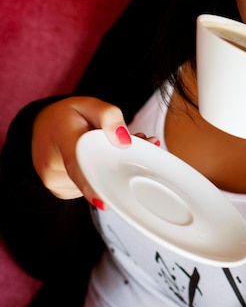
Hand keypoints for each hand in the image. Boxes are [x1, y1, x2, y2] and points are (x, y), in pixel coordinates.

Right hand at [32, 97, 158, 205]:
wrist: (40, 128)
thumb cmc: (66, 116)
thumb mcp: (87, 104)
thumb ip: (108, 116)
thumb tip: (125, 141)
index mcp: (61, 138)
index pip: (75, 165)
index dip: (90, 185)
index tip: (103, 202)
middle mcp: (53, 165)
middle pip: (95, 176)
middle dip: (123, 165)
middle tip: (146, 142)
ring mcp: (56, 182)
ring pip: (95, 181)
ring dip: (114, 168)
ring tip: (118, 147)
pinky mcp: (62, 191)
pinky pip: (89, 185)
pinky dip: (103, 174)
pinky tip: (104, 159)